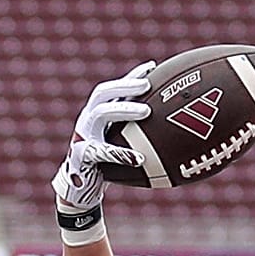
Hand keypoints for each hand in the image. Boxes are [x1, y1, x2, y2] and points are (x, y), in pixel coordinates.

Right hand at [53, 63, 152, 213]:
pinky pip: (101, 151)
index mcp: (98, 115)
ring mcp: (83, 135)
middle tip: (147, 85)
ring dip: (123, 109)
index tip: (153, 67)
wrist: (81, 189)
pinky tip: (140, 158)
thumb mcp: (124, 147)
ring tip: (146, 111)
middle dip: (124, 85)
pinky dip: (121, 154)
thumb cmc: (107, 166)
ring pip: (100, 114)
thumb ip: (139, 136)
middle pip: (104, 93)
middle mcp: (89, 120)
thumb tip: (173, 132)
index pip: (115, 89)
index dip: (132, 77)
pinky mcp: (81, 155)